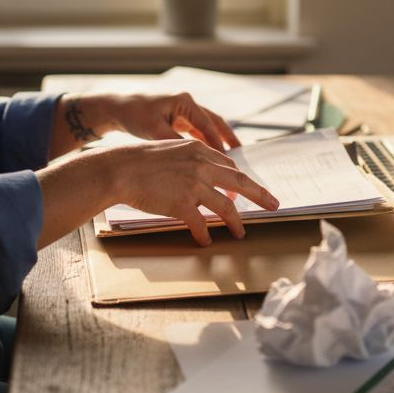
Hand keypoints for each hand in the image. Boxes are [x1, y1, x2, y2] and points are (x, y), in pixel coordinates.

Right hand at [35, 137, 278, 246]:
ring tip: (240, 232)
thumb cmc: (139, 161)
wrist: (120, 169)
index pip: (229, 166)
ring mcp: (193, 185)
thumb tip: (202, 174)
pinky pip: (201, 224)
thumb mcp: (170, 150)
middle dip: (259, 195)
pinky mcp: (182, 203)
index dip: (242, 180)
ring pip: (225, 206)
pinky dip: (205, 234)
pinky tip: (206, 241)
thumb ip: (189, 160)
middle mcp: (201, 165)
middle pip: (240, 182)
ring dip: (235, 222)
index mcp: (199, 151)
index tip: (251, 189)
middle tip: (273, 204)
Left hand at [49, 91, 240, 156]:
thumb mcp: (155, 131)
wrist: (115, 107)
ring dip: (217, 142)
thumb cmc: (133, 115)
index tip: (228, 161)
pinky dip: (204, 142)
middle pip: (215, 122)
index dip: (219, 144)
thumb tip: (195, 163)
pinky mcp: (176, 118)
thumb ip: (176, 145)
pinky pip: (196, 131)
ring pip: (206, 127)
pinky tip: (208, 157)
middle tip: (241, 156)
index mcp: (184, 102)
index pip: (208, 125)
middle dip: (228, 139)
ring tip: (230, 159)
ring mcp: (182, 110)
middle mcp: (187, 103)